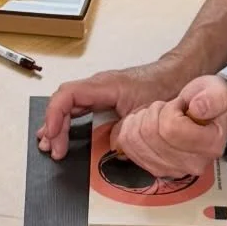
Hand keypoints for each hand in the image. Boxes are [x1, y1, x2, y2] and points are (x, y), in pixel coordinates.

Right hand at [37, 57, 192, 160]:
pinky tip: (63, 134)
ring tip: (49, 145)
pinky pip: (78, 107)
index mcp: (103, 85)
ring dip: (57, 125)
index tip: (52, 136)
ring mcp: (99, 90)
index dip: (55, 116)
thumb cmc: (164, 88)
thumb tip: (108, 149)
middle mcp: (97, 85)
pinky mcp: (104, 96)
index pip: (67, 96)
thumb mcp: (144, 115)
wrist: (178, 74)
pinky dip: (68, 122)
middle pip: (63, 102)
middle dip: (53, 127)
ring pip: (68, 104)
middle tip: (53, 151)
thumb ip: (125, 131)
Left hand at [110, 75, 226, 176]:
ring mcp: (174, 170)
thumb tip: (197, 108)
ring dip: (141, 120)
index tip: (180, 105)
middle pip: (151, 135)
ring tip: (158, 116)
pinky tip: (146, 124)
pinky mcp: (156, 170)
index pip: (171, 128)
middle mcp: (194, 164)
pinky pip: (128, 148)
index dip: (170, 109)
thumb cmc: (210, 103)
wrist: (208, 118)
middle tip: (167, 109)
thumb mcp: (218, 91)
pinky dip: (131, 130)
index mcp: (211, 145)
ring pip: (136, 141)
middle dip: (154, 113)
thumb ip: (213, 97)